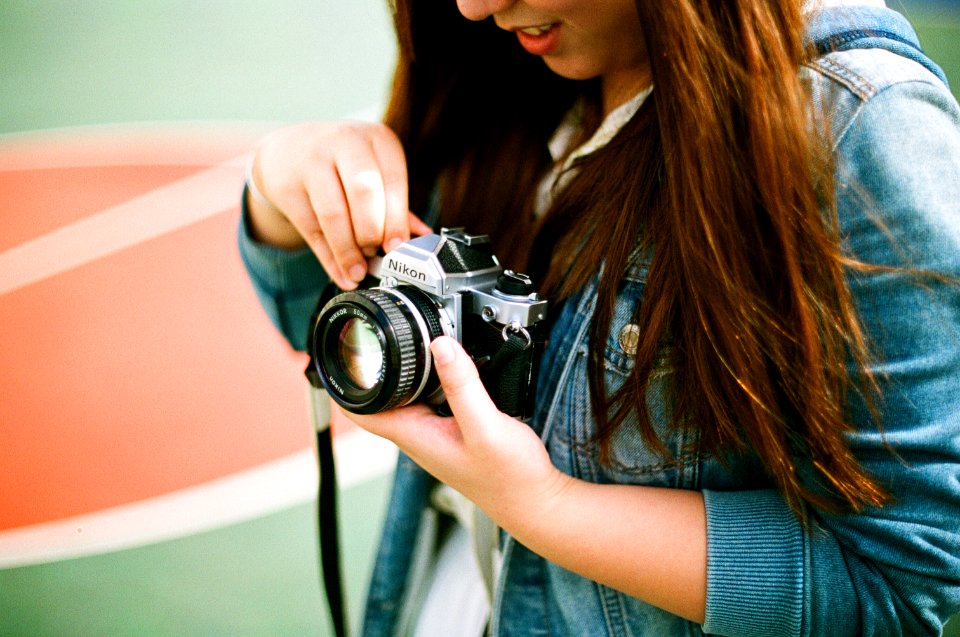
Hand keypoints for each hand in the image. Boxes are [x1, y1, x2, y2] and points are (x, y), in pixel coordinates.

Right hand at [247, 120, 431, 289]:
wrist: (285, 150)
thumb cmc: (342, 164)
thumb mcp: (373, 171)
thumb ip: (396, 204)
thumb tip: (423, 238)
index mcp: (377, 138)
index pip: (392, 180)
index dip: (396, 219)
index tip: (397, 248)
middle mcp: (345, 142)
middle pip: (363, 192)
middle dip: (371, 232)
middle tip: (375, 255)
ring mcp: (311, 161)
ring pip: (333, 214)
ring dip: (348, 250)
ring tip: (359, 272)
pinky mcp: (287, 186)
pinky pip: (311, 229)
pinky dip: (329, 259)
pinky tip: (341, 274)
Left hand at [350, 337, 707, 621]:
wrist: (536, 501)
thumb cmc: (510, 476)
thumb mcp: (486, 425)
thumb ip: (463, 385)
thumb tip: (440, 343)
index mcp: (414, 435)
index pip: (360, 409)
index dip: (341, 382)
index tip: (332, 350)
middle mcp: (419, 436)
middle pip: (378, 397)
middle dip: (368, 366)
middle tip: (365, 332)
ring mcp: (436, 434)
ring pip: (405, 396)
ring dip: (398, 371)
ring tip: (398, 337)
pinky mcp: (455, 430)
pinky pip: (431, 398)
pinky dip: (428, 378)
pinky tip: (442, 362)